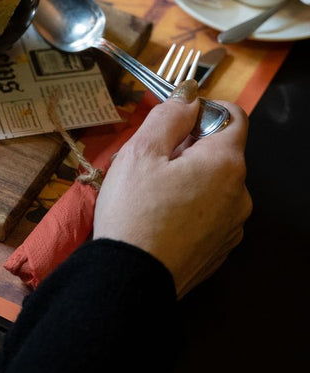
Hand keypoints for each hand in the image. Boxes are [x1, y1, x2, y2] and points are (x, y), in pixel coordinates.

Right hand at [93, 80, 251, 297]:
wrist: (131, 278)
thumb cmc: (133, 209)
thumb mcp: (141, 151)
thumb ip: (169, 115)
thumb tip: (190, 94)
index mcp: (225, 163)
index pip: (233, 116)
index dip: (203, 109)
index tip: (173, 121)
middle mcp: (241, 193)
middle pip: (220, 152)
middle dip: (188, 147)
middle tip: (149, 161)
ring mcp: (233, 225)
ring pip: (213, 184)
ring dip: (188, 177)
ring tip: (149, 192)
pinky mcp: (220, 249)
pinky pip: (209, 213)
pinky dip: (189, 205)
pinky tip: (159, 218)